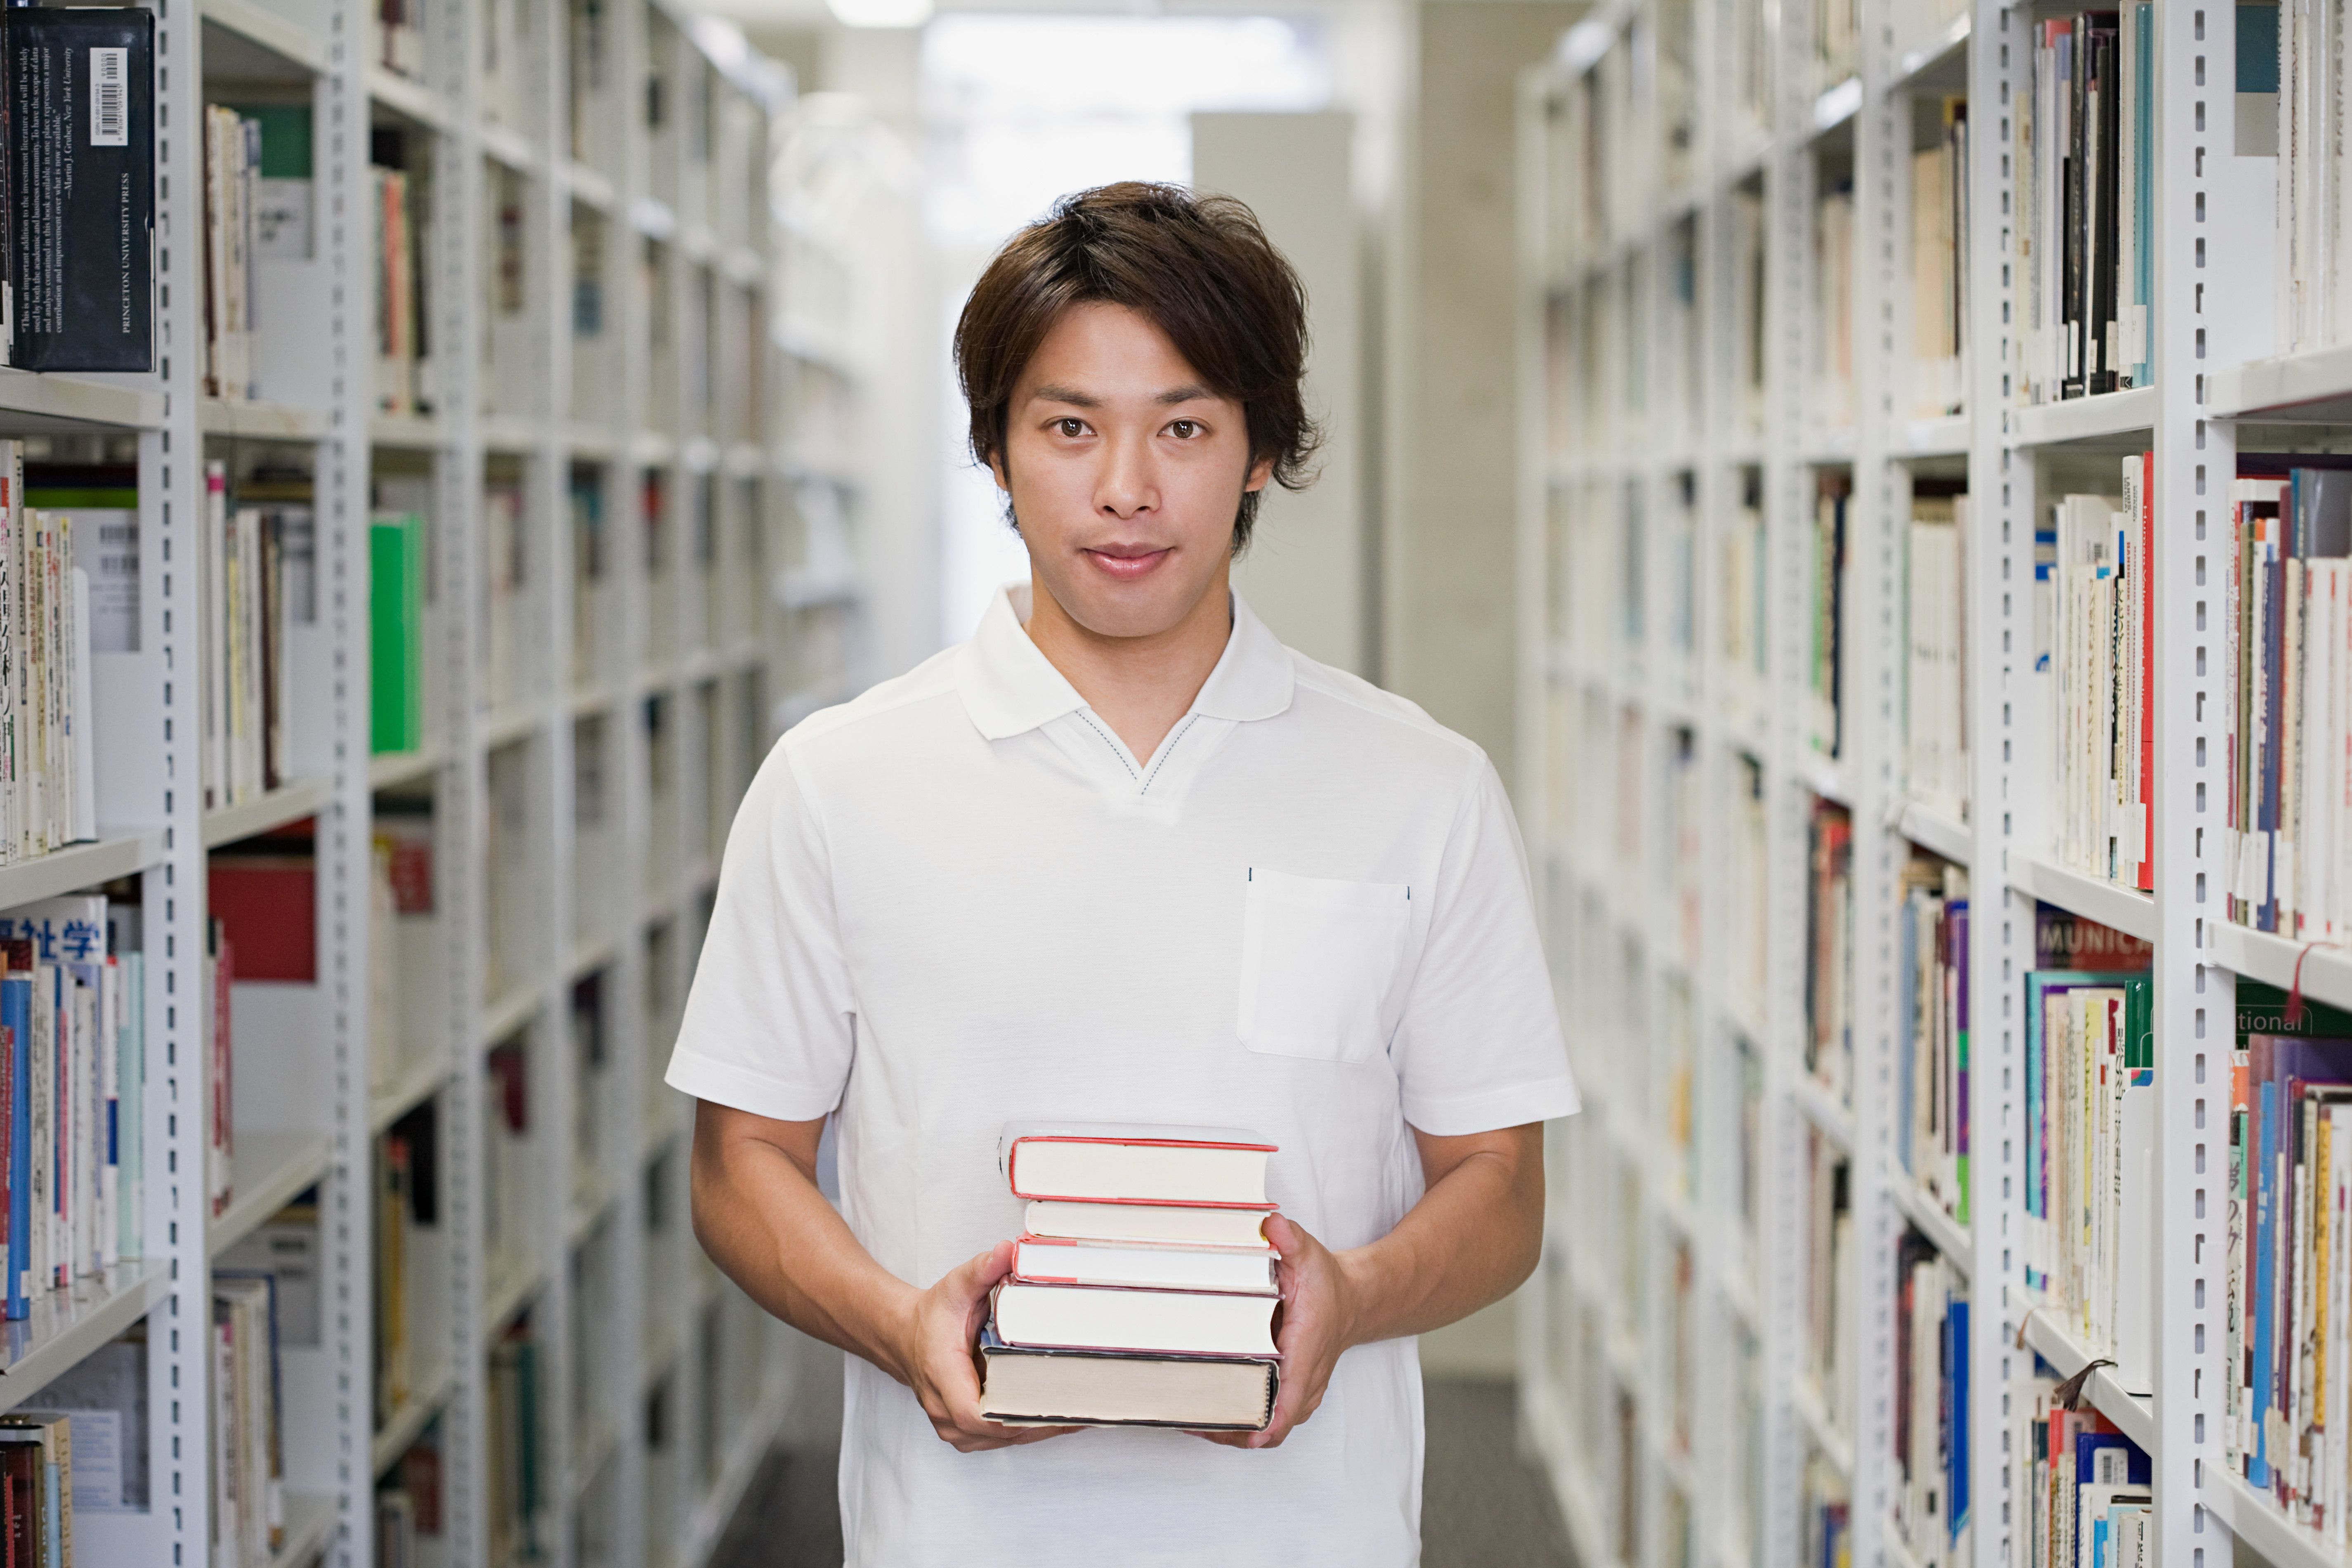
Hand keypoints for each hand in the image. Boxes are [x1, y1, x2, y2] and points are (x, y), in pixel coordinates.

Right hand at [892, 1240, 1080, 1452]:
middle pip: (999, 1432)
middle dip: (1042, 1421)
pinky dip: (1027, 1428)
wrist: (905, 1337)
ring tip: (1080, 1411)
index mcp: (943, 1376)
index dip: (1015, 1415)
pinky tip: (1057, 1416)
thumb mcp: (955, 1287)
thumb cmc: (932, 1317)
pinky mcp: (964, 1431)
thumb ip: (982, 1269)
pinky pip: (999, 1438)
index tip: (1053, 1406)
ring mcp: (953, 1427)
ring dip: (1038, 1428)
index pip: (976, 1415)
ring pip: (1002, 1439)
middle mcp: (945, 1410)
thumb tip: (1009, 1250)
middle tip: (1085, 1404)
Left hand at [1195, 1214, 1359, 1449]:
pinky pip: (1273, 1422)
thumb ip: (1290, 1239)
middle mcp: (1307, 1376)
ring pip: (1274, 1428)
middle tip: (1197, 1421)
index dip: (1271, 1419)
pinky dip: (1248, 1425)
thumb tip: (1271, 1224)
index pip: (1292, 1393)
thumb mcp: (1309, 1254)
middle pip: (1277, 1423)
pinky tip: (1215, 1417)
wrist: (1354, 1301)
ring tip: (1198, 1422)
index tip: (1250, 1433)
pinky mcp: (1296, 1395)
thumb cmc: (1328, 1283)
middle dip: (1240, 1429)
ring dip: (1241, 1431)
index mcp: (1307, 1346)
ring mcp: (1303, 1391)